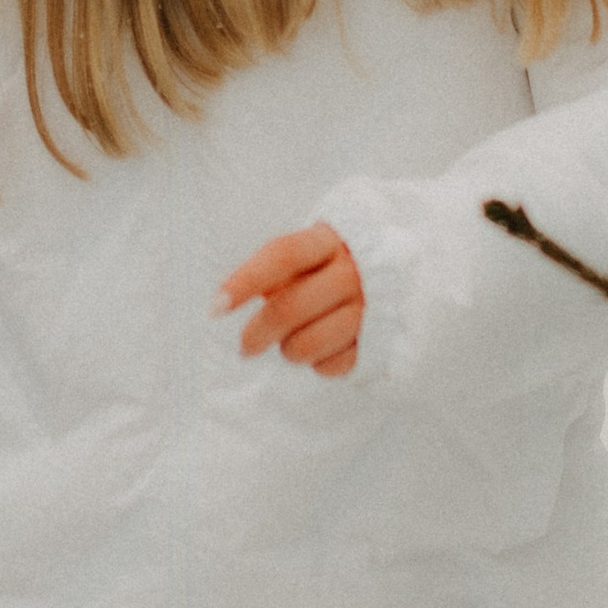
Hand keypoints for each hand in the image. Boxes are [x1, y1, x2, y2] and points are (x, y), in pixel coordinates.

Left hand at [216, 224, 364, 379]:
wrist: (392, 280)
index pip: (282, 256)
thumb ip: (271, 271)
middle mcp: (352, 271)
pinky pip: (333, 365)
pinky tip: (321, 350)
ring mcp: (368, 308)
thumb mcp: (304, 255)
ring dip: (289, 350)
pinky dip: (318, 363)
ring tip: (289, 344)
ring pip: (308, 343)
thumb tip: (227, 302)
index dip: (245, 281)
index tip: (215, 307)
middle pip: (289, 307)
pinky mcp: (377, 341)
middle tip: (245, 346)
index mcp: (328, 241)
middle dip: (257, 333)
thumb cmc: (326, 268)